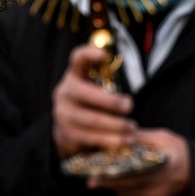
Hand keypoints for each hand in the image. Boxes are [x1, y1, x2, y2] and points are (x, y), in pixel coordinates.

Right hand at [52, 44, 136, 158]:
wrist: (68, 129)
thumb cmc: (92, 103)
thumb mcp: (97, 88)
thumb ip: (109, 81)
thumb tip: (129, 90)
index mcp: (75, 75)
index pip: (77, 58)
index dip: (88, 54)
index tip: (103, 55)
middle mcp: (64, 92)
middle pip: (85, 93)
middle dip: (110, 101)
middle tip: (130, 106)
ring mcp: (62, 113)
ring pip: (89, 119)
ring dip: (114, 125)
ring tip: (132, 128)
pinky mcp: (65, 133)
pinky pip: (89, 137)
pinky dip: (109, 140)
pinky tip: (124, 141)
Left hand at [87, 129, 191, 195]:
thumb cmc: (180, 154)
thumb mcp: (164, 139)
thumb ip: (142, 137)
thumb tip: (118, 133)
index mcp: (163, 168)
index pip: (131, 175)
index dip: (110, 177)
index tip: (93, 177)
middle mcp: (158, 190)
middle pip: (123, 187)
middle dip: (106, 181)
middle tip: (92, 177)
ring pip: (124, 195)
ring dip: (117, 185)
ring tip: (117, 174)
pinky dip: (126, 193)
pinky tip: (134, 183)